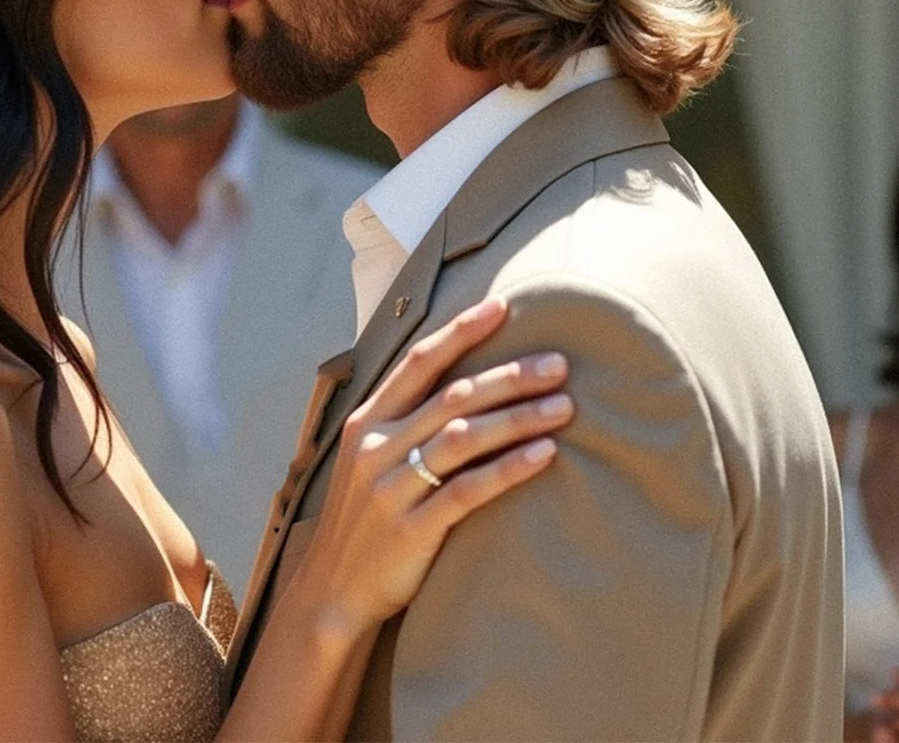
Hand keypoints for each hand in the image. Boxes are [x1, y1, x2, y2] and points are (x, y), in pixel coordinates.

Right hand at [291, 297, 571, 635]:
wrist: (333, 590)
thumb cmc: (364, 521)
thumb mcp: (368, 462)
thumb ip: (405, 425)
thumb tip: (461, 388)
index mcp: (367, 423)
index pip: (418, 362)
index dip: (461, 332)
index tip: (503, 307)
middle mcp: (376, 446)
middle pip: (452, 396)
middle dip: (510, 376)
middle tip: (558, 363)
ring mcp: (391, 487)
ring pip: (464, 437)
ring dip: (519, 417)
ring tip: (564, 407)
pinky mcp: (412, 527)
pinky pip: (469, 489)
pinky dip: (510, 468)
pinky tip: (544, 455)